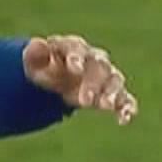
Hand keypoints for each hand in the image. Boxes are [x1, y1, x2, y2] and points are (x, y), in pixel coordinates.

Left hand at [22, 35, 137, 122]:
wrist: (54, 76)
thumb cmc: (44, 64)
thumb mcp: (34, 58)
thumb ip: (35, 51)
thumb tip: (38, 44)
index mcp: (74, 48)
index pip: (77, 49)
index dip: (76, 58)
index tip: (74, 68)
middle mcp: (94, 60)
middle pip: (99, 68)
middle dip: (93, 83)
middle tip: (84, 100)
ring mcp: (105, 76)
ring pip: (114, 81)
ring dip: (111, 94)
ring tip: (106, 106)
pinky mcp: (111, 93)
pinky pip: (124, 98)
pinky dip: (127, 107)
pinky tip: (125, 118)